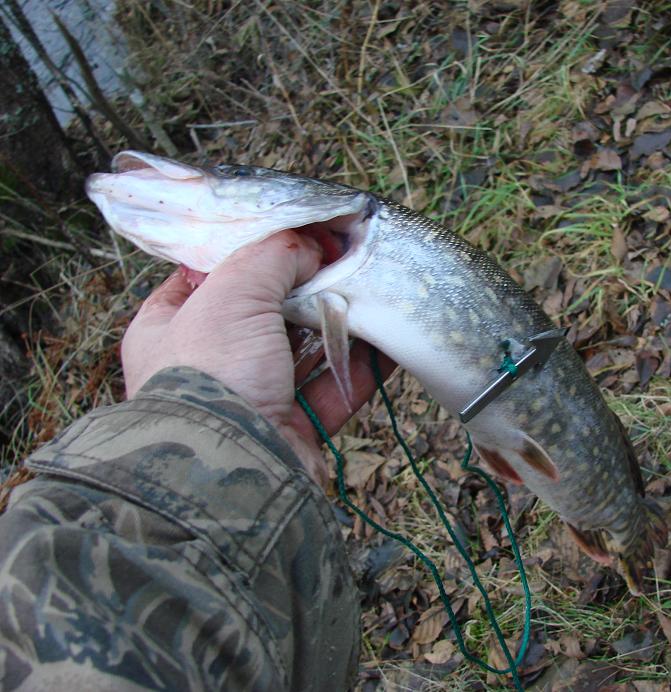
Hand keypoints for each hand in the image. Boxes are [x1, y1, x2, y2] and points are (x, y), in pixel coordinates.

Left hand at [120, 230, 394, 484]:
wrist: (233, 464)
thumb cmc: (213, 369)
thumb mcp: (234, 292)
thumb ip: (272, 256)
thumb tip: (312, 246)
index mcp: (168, 327)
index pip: (202, 277)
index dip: (244, 252)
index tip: (287, 233)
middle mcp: (208, 363)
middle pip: (262, 311)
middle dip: (303, 287)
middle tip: (341, 260)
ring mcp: (251, 397)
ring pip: (303, 350)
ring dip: (337, 323)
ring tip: (371, 291)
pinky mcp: (294, 428)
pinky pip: (334, 388)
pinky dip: (360, 365)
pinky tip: (388, 337)